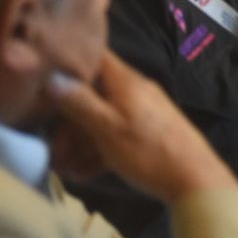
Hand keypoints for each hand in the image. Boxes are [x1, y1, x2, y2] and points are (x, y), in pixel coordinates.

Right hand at [45, 51, 236, 205]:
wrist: (194, 180)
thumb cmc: (148, 151)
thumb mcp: (108, 128)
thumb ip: (80, 102)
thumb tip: (52, 75)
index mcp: (126, 82)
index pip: (96, 56)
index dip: (69, 61)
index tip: (43, 77)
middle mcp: (134, 91)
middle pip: (92, 96)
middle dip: (69, 124)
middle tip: (55, 153)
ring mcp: (142, 113)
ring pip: (101, 120)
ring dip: (81, 144)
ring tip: (67, 170)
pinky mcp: (147, 134)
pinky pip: (115, 136)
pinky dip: (99, 152)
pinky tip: (86, 174)